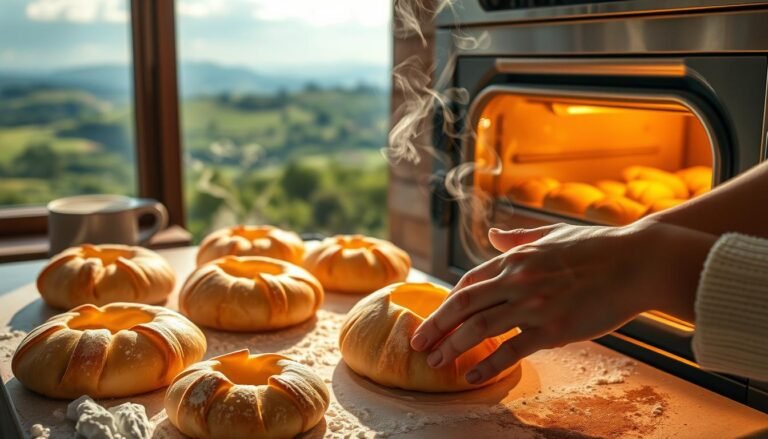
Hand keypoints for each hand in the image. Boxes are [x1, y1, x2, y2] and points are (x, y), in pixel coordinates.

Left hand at [410, 220, 715, 384]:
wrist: (638, 260)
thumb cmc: (599, 247)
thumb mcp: (552, 234)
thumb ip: (519, 237)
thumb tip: (493, 234)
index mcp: (517, 257)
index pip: (470, 281)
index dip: (448, 301)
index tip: (436, 316)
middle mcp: (518, 279)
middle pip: (464, 304)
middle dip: (437, 325)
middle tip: (417, 342)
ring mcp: (534, 304)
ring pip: (481, 328)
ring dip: (454, 347)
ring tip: (436, 362)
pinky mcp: (554, 328)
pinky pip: (513, 350)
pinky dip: (489, 364)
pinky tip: (472, 376)